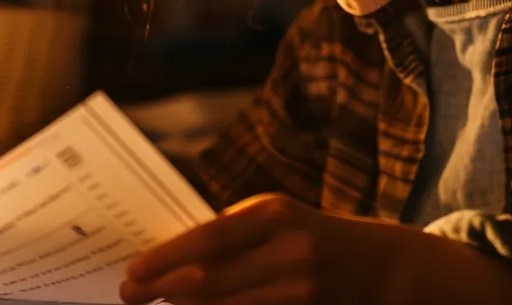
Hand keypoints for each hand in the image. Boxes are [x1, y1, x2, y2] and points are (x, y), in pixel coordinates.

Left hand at [118, 193, 511, 304]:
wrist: (383, 269)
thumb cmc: (312, 235)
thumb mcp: (277, 216)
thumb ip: (229, 230)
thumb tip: (167, 259)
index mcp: (278, 216)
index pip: (206, 240)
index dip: (162, 260)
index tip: (132, 272)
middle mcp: (291, 255)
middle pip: (207, 284)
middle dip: (161, 292)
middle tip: (129, 294)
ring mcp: (302, 295)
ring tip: (159, 303)